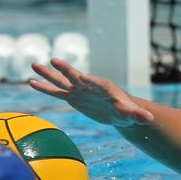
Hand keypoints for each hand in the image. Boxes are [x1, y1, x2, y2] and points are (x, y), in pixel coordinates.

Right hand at [29, 58, 153, 127]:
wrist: (120, 112)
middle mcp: (91, 86)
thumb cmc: (127, 112)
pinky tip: (31, 82)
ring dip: (49, 74)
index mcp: (106, 89)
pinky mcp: (73, 97)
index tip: (84, 77)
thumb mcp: (133, 115)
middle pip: (77, 77)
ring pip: (62, 81)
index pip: (99, 84)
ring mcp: (80, 90)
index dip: (92, 81)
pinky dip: (45, 88)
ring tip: (34, 64)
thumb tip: (149, 118)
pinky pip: (56, 92)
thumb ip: (138, 115)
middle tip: (55, 61)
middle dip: (67, 69)